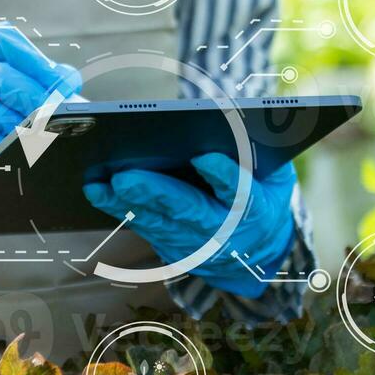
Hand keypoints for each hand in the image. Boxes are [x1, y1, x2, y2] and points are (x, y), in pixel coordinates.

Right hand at [0, 25, 80, 213]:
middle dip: (36, 99)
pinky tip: (13, 146)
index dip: (37, 62)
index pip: (2, 40)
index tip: (64, 81)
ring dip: (22, 126)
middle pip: (0, 79)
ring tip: (39, 131)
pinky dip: (3, 146)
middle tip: (57, 112)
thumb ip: (24, 71)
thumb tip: (67, 84)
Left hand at [84, 153, 296, 298]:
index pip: (240, 192)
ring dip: (125, 204)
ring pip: (158, 223)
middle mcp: (224, 232)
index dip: (223, 176)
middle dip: (156, 193)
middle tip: (126, 176)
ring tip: (99, 183)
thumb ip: (259, 151)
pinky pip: (144, 227)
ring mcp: (195, 245)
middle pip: (188, 210)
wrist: (259, 256)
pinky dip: (119, 210)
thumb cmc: (264, 198)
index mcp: (256, 210)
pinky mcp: (171, 248)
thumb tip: (230, 118)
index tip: (204, 156)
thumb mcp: (276, 176)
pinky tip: (98, 190)